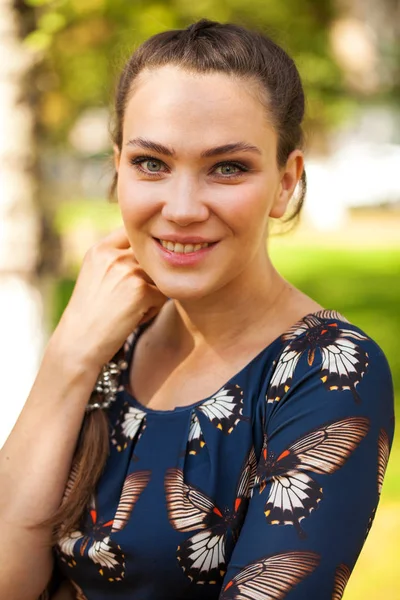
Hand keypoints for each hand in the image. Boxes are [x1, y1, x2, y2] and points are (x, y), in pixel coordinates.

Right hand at [52, 227, 167, 369]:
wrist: (79, 343)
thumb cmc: (91, 314)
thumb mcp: (96, 275)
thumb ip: (118, 258)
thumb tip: (156, 248)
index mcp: (100, 249)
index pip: (134, 235)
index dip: (142, 252)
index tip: (134, 274)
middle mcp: (113, 255)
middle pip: (150, 259)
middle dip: (147, 279)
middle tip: (126, 300)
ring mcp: (128, 271)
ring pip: (158, 278)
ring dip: (151, 294)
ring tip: (128, 310)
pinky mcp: (141, 290)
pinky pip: (162, 297)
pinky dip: (151, 311)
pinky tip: (131, 319)